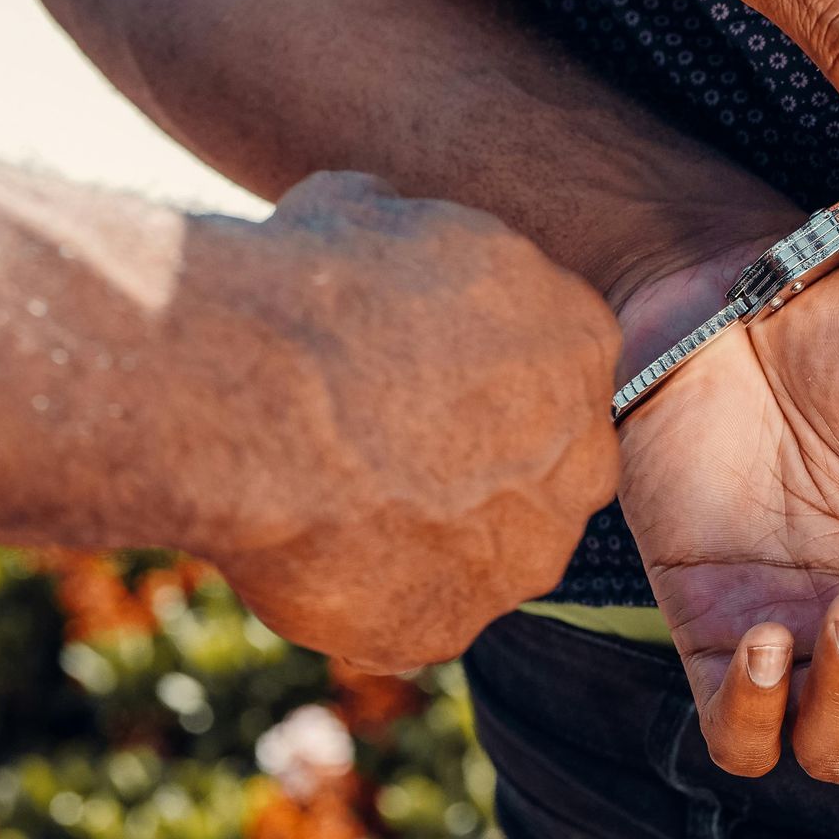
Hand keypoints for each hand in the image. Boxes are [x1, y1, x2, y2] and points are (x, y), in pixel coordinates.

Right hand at [191, 173, 620, 671]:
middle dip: (468, 460)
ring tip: (328, 494)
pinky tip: (304, 548)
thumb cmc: (313, 285)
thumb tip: (376, 228)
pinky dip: (365, 593)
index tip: (408, 370)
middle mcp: (581, 459)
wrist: (256, 392)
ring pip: (483, 551)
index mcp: (582, 342)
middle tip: (376, 442)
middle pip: (537, 469)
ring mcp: (523, 555)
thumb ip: (407, 243)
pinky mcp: (449, 626)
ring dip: (422, 531)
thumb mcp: (370, 212)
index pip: (552, 367)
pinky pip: (413, 613)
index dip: (473, 372)